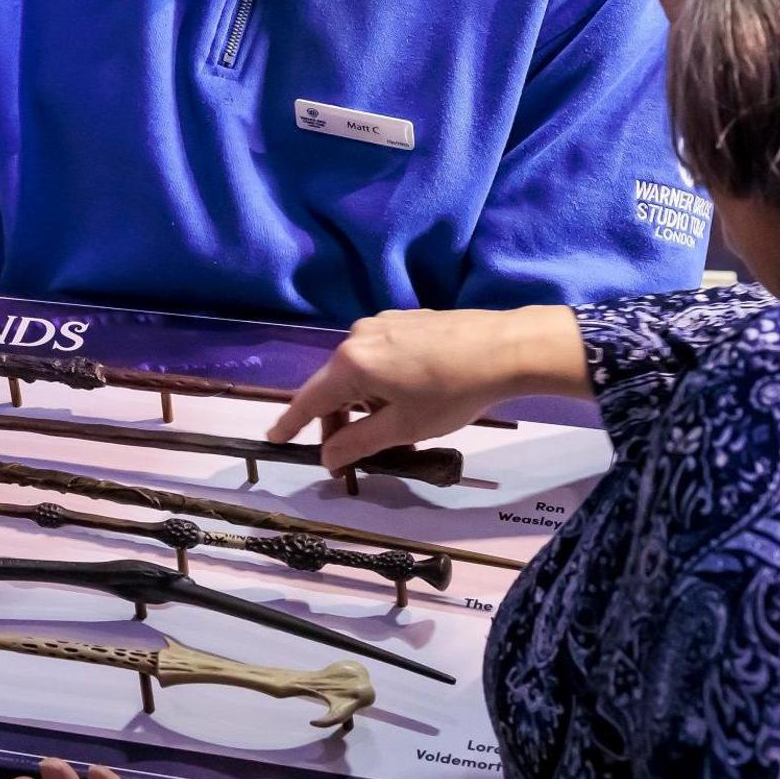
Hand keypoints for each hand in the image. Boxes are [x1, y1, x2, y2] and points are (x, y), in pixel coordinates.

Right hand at [266, 306, 586, 472]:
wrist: (504, 348)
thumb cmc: (451, 392)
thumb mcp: (404, 428)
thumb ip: (359, 443)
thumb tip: (328, 457)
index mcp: (351, 363)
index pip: (310, 399)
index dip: (291, 422)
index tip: (275, 438)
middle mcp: (358, 337)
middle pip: (335, 387)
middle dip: (339, 423)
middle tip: (352, 457)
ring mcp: (383, 324)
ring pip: (359, 373)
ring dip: (364, 404)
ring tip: (392, 430)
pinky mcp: (406, 321)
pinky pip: (379, 357)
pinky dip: (381, 383)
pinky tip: (409, 398)